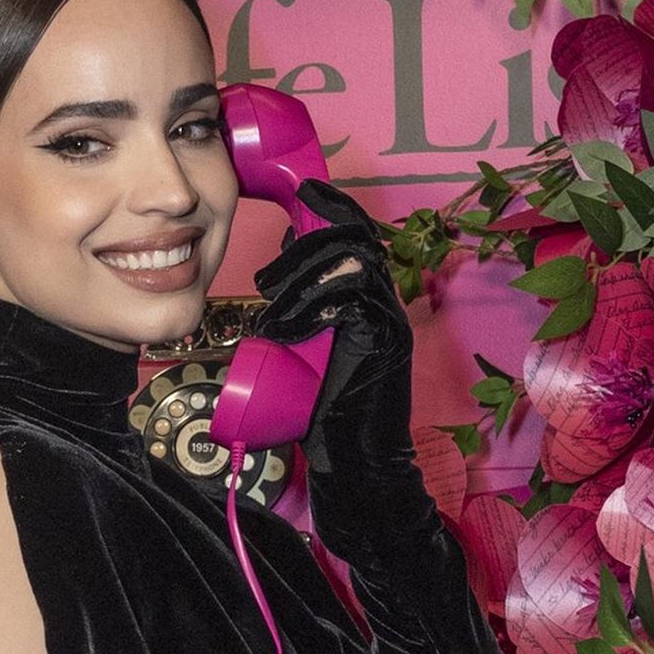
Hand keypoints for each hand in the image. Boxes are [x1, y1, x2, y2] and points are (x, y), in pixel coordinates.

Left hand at [251, 182, 414, 479]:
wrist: (356, 457)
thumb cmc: (327, 410)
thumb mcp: (306, 347)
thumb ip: (301, 310)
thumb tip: (277, 273)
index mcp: (369, 297)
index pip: (358, 232)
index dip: (333, 205)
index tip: (302, 196)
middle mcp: (385, 301)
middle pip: (356, 236)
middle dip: (306, 240)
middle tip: (264, 276)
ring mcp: (390, 319)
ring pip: (353, 262)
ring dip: (303, 275)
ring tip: (268, 304)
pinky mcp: (386, 341)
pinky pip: (353, 301)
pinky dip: (313, 307)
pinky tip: (286, 327)